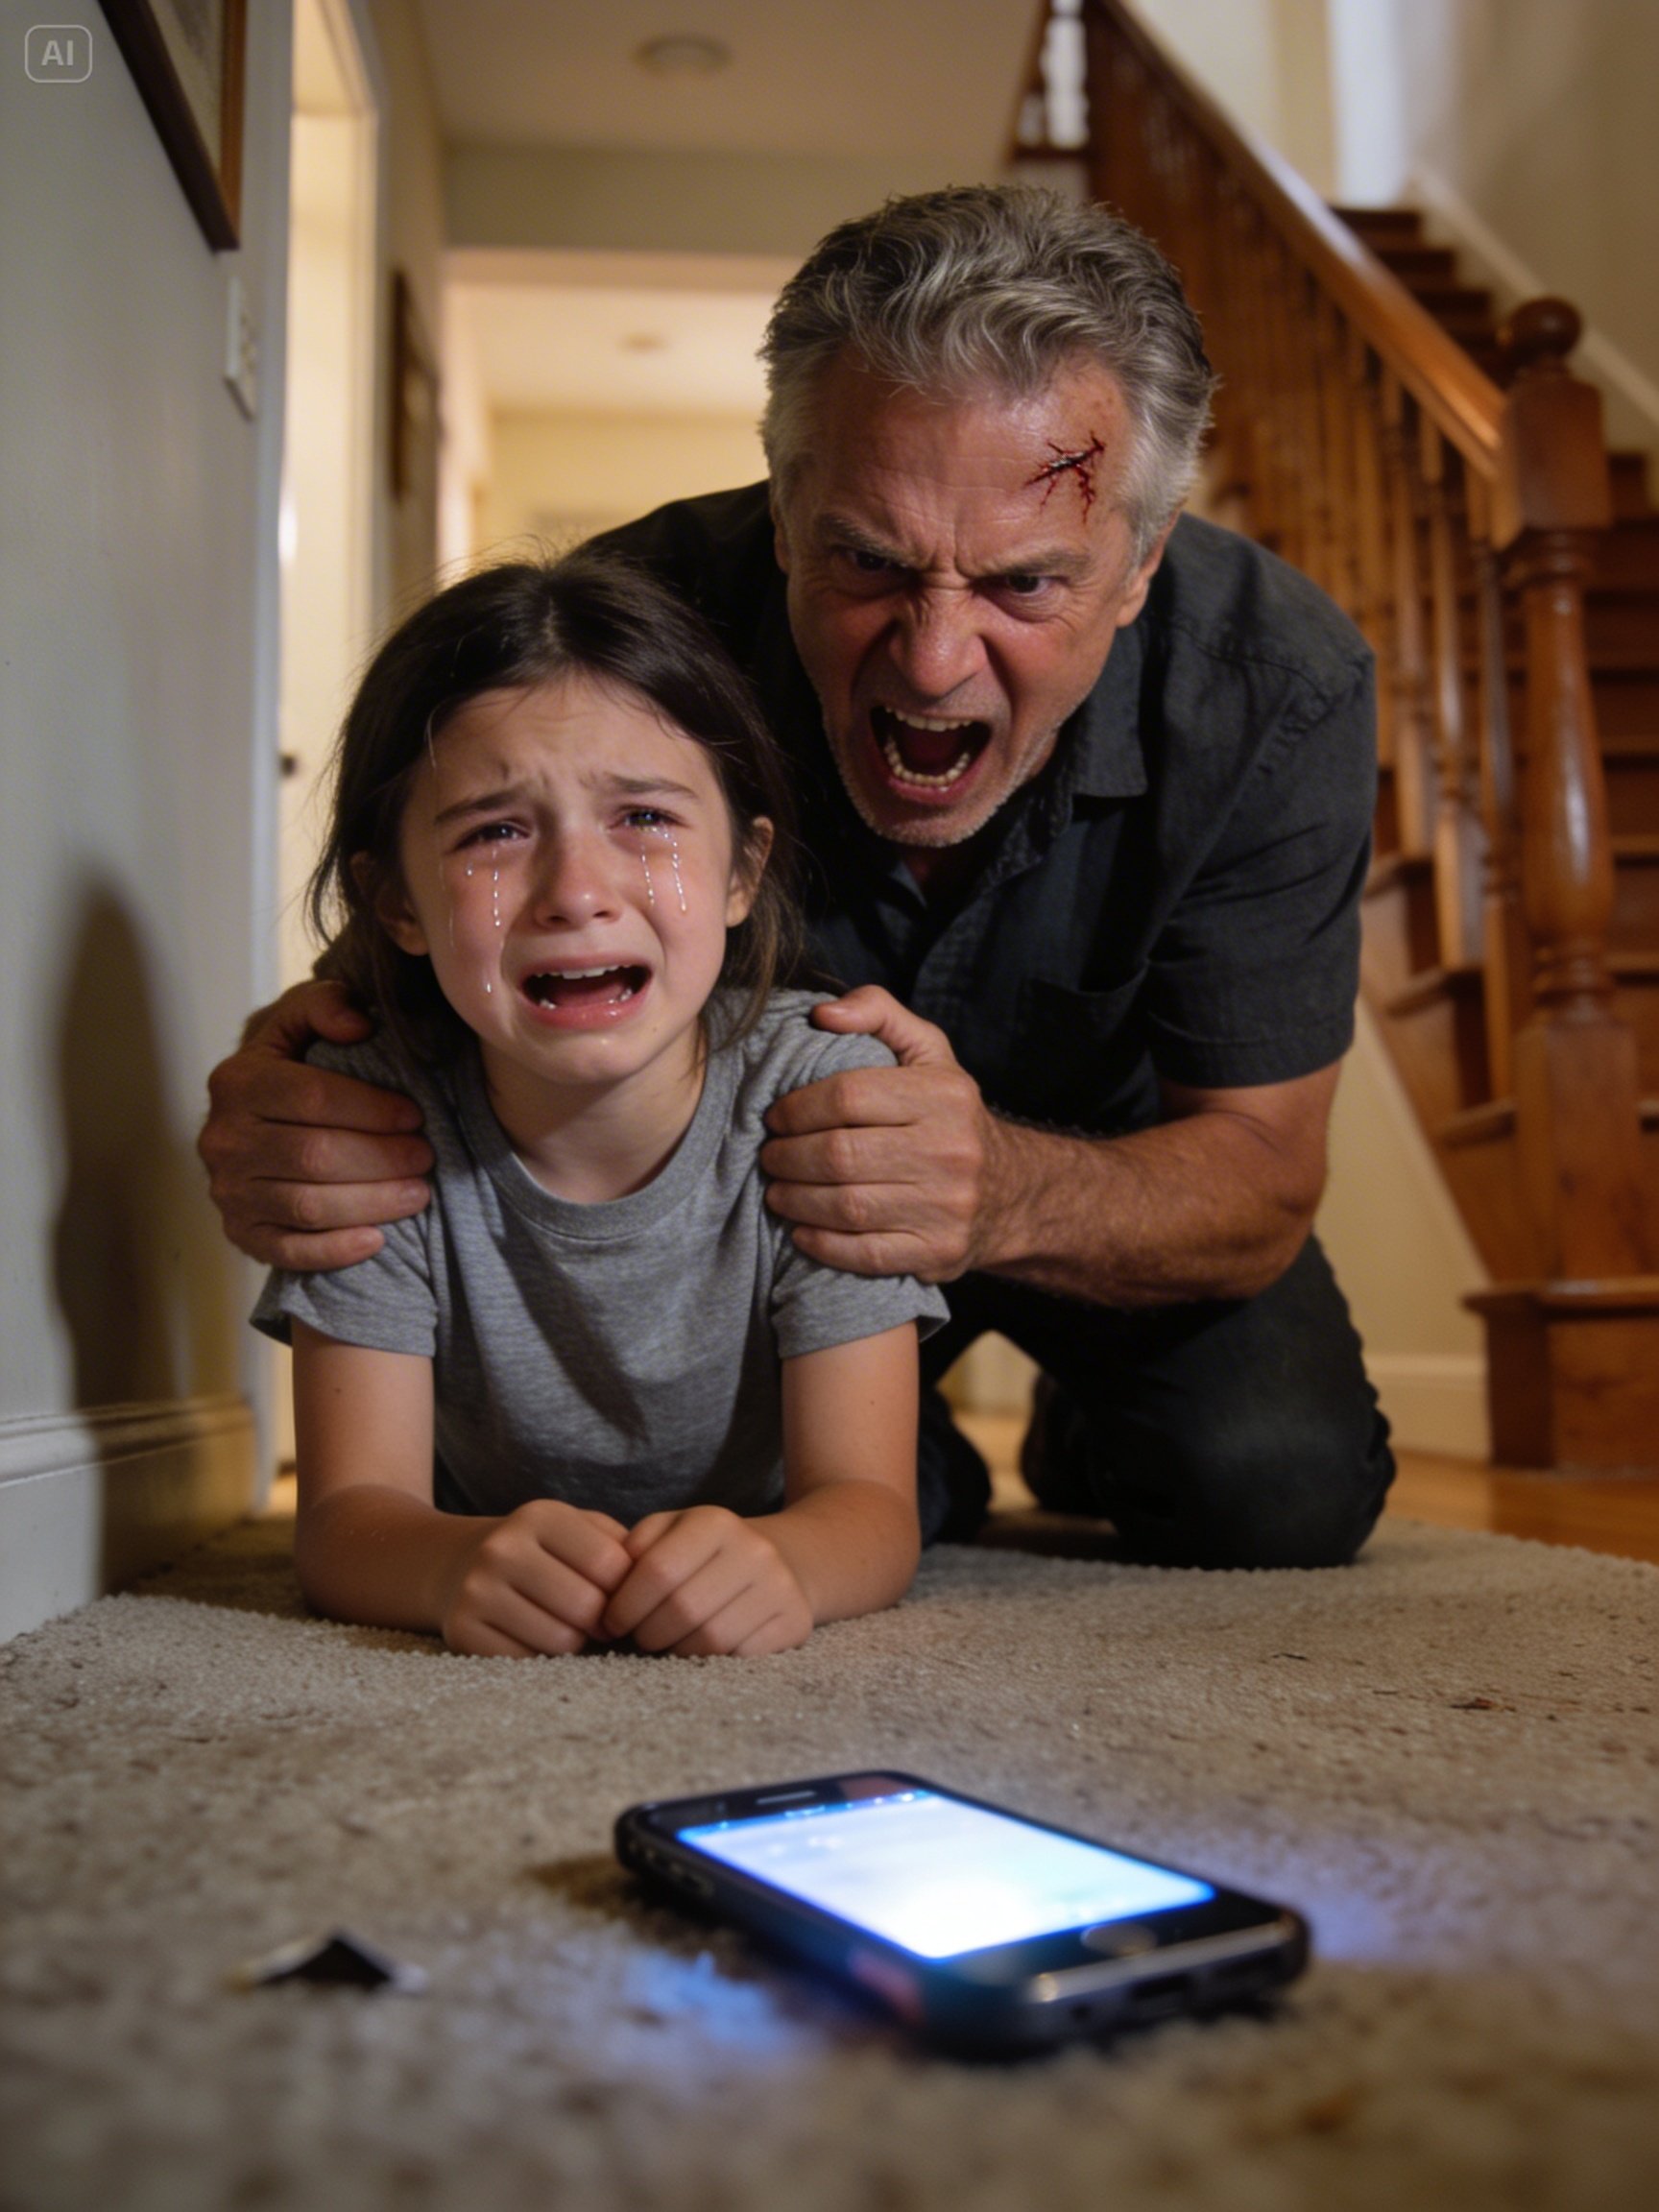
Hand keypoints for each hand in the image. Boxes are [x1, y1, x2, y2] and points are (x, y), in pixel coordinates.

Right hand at [198, 978, 433, 1269]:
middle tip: (426, 1156)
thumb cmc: (291, 1066)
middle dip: (381, 1158)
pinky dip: (335, 1251)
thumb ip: (325, 1004)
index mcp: (238, 1081)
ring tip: (418, 1193)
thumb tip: (358, 1024)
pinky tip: (377, 1241)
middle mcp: (223, 1139)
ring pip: (307, 1205)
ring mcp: (228, 1191)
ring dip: (371, 1203)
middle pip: (313, 1155)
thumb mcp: (299, 1021)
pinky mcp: (240, 1233)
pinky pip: (288, 1252)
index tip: (416, 1115)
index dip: (371, 1109)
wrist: (250, 1120)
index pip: (311, 1097)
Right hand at [437, 1502, 632, 1657]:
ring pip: (561, 1640)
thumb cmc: (539, 1551)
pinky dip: (543, 1658)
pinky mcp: (461, 1630)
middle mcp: (502, 1548)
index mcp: (539, 1516)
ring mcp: (477, 1590)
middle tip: (597, 1620)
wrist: (457, 1564)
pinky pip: (529, 1662)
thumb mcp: (575, 1528)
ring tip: (567, 1626)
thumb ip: (618, 1544)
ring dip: (576, 1642)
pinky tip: (535, 1637)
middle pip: (586, 1606)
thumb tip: (650, 1580)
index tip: (617, 1595)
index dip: (624, 1588)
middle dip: (602, 1620)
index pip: (610, 1564)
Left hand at [603, 1507, 812, 1656]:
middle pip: (682, 1609)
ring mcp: (779, 1588)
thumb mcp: (670, 1532)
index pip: (657, 1571)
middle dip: (646, 1633)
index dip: (624, 1604)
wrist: (784, 1562)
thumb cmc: (706, 1554)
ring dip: (676, 1651)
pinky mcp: (795, 1623)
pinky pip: (740, 1658)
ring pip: (710, 1640)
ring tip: (666, 1644)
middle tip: (638, 1637)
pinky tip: (700, 1651)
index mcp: (715, 1522)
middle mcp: (754, 1550)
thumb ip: (634, 1548)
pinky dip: (711, 1663)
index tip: (611, 1621)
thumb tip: (610, 1586)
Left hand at [759, 986, 1011, 1281]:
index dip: (797, 1108)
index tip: (775, 1118)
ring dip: (795, 1201)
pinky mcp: (936, 1252)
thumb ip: (878, 1012)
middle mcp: (950, 1150)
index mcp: (942, 1095)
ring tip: (777, 1192)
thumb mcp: (927, 1051)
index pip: (847, 1096)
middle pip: (839, 1155)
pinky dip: (822, 1244)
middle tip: (769, 1157)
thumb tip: (821, 1014)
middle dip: (787, 1157)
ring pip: (846, 1206)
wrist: (1012, 1191)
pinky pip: (864, 1253)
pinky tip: (802, 1231)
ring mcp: (946, 1207)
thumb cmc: (949, 1113)